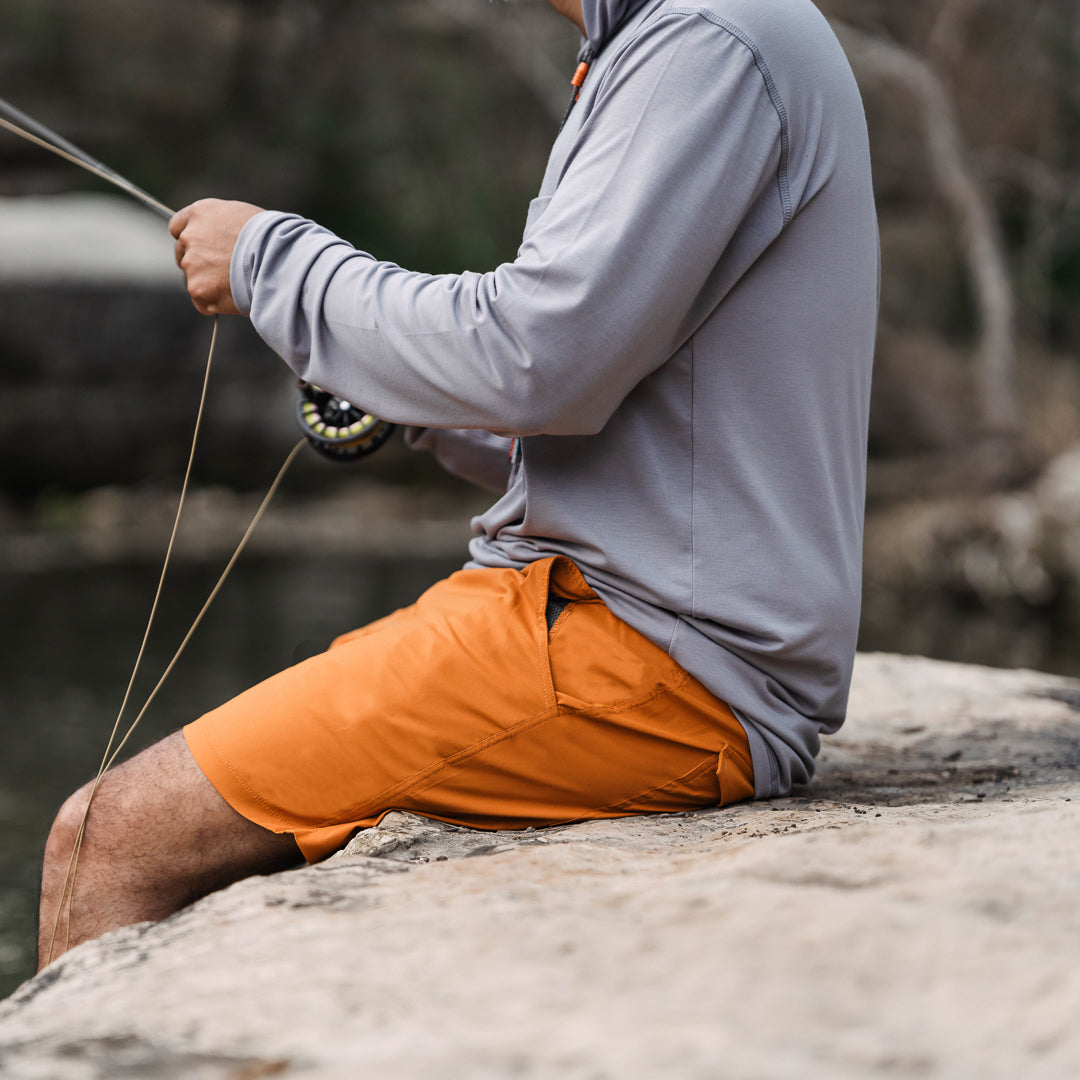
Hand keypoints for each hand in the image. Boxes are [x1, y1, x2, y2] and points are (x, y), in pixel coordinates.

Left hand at [169, 199, 264, 315]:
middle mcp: (189, 236)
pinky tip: (235, 297)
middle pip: (183, 254)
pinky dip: (216, 304)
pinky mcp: (198, 290)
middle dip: (199, 263)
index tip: (203, 249)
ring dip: (209, 284)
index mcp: (199, 214)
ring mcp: (192, 264)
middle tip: (224, 272)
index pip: (178, 227)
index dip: (191, 240)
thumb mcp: (242, 218)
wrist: (278, 260)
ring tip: (237, 284)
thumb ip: (221, 227)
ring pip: (194, 279)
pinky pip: (202, 302)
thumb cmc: (271, 238)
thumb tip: (219, 242)